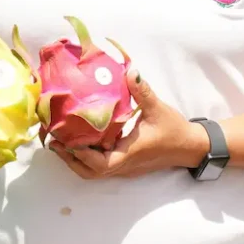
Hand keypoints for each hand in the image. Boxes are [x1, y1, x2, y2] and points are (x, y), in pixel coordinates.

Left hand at [49, 70, 208, 179]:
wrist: (190, 147)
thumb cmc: (174, 130)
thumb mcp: (158, 108)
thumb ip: (142, 91)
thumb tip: (130, 71)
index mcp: (129, 153)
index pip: (100, 164)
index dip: (81, 155)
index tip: (64, 140)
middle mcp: (124, 165)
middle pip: (90, 172)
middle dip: (70, 159)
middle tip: (54, 141)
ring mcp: (124, 168)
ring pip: (94, 172)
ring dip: (76, 159)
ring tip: (60, 140)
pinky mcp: (125, 165)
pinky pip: (101, 166)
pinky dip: (87, 157)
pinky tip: (79, 139)